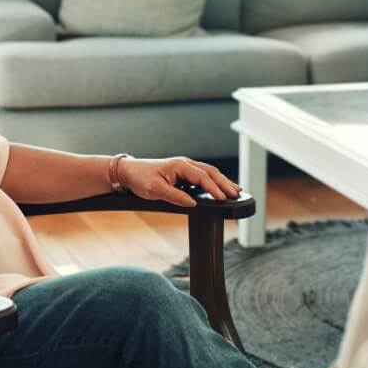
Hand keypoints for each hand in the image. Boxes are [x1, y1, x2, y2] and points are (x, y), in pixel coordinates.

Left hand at [120, 156, 239, 206]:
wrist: (129, 173)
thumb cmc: (141, 179)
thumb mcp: (155, 190)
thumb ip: (175, 196)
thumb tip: (192, 203)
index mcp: (180, 166)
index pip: (203, 177)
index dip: (214, 188)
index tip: (224, 198)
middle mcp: (186, 164)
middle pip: (211, 172)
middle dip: (225, 183)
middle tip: (237, 194)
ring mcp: (186, 168)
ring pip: (209, 173)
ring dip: (222, 181)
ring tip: (235, 191)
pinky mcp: (184, 173)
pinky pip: (203, 176)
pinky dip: (214, 182)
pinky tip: (220, 189)